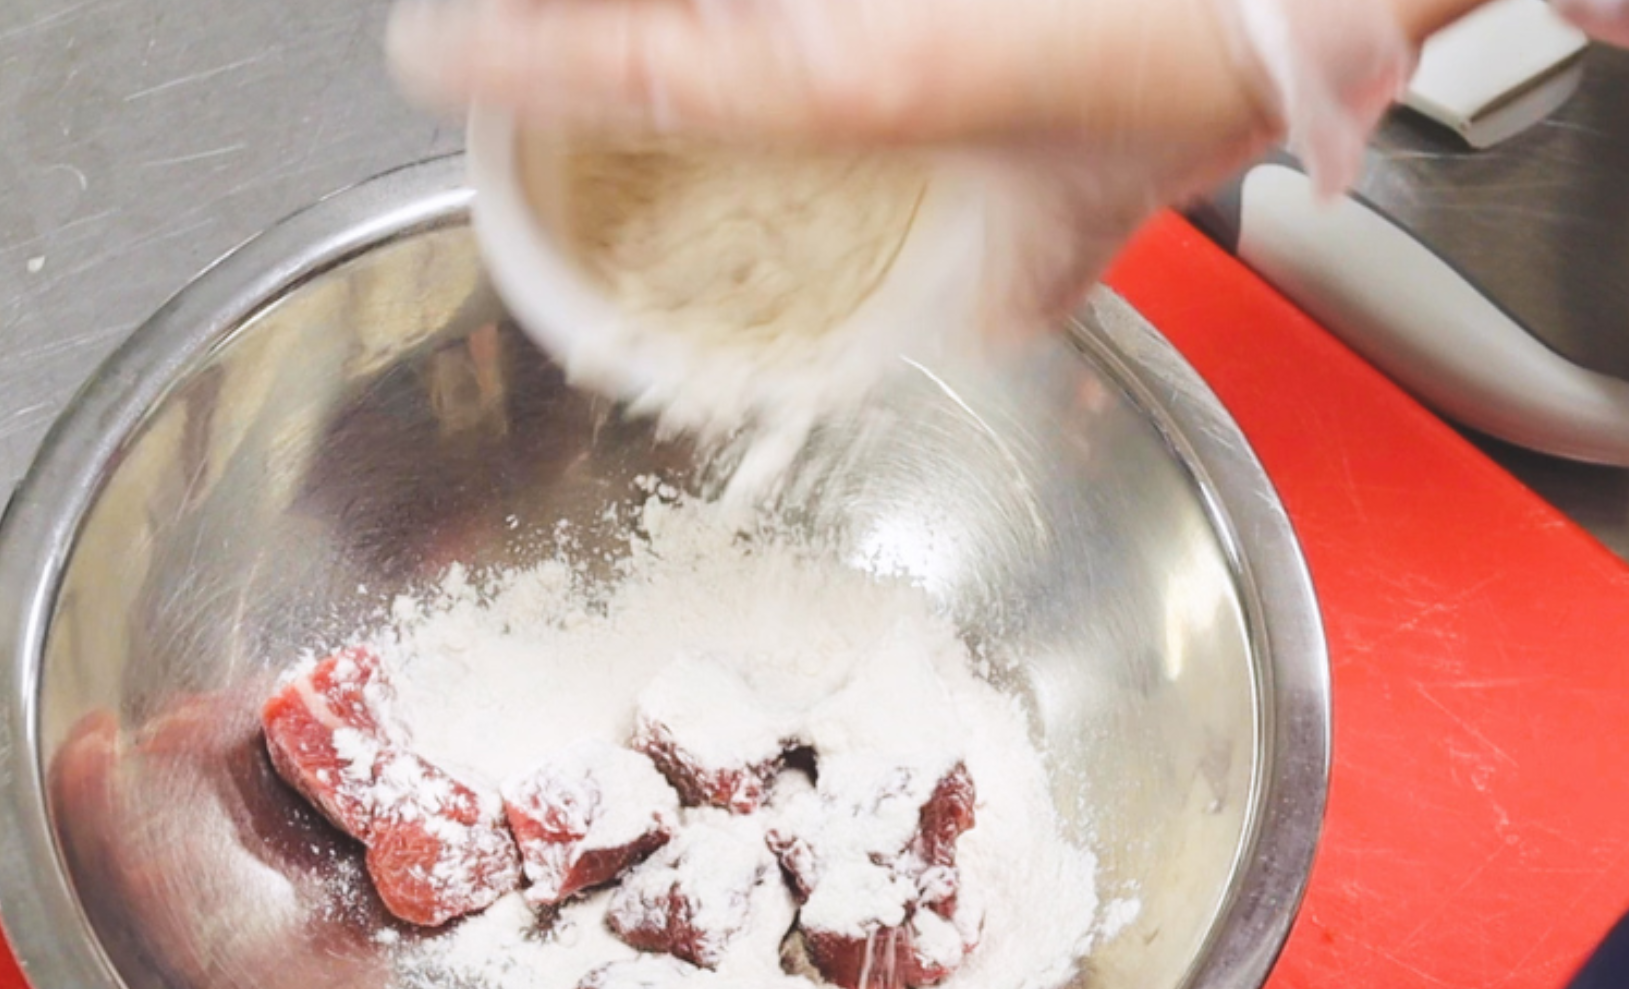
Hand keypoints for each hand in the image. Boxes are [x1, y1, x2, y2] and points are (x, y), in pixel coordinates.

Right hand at [387, 0, 1416, 335]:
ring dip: (641, 27)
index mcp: (860, 77)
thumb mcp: (1086, 216)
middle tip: (502, 39)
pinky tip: (754, 49)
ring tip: (595, 43)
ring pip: (714, 9)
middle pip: (654, 17)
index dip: (517, 60)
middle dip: (559, 29)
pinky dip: (741, 34)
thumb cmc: (1196, 65)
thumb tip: (970, 319)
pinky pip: (783, 12)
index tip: (432, 56)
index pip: (639, 64)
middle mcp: (837, 6)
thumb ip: (1009, 279)